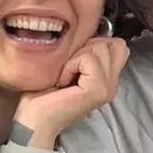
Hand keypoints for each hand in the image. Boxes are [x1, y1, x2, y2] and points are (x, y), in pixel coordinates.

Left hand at [13, 37, 128, 147]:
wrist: (34, 119)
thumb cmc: (43, 94)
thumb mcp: (68, 66)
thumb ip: (84, 53)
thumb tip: (88, 34)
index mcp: (107, 78)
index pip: (118, 45)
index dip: (95, 42)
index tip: (74, 58)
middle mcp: (112, 84)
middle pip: (112, 43)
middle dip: (86, 47)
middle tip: (69, 68)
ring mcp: (108, 88)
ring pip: (100, 48)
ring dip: (76, 57)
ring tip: (65, 75)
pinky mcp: (98, 90)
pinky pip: (88, 59)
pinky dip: (70, 65)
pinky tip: (63, 81)